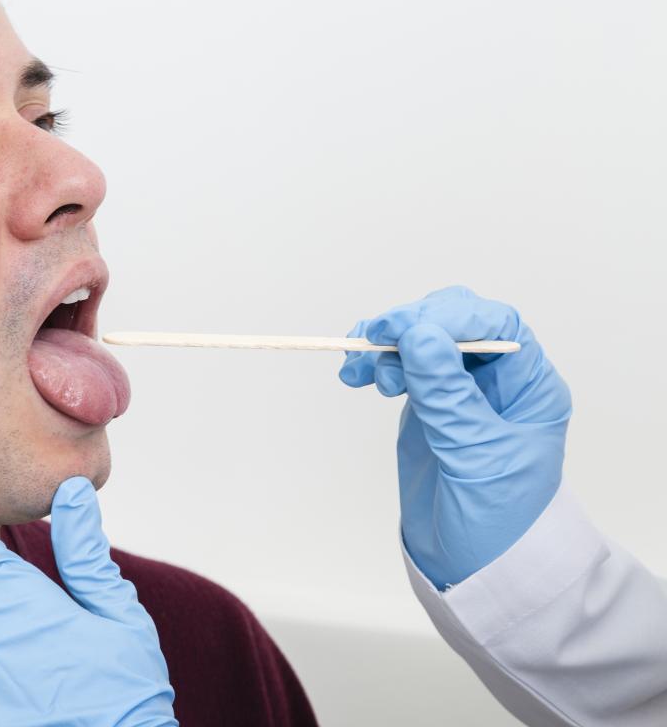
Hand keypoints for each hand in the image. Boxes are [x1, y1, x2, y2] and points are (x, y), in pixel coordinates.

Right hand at [339, 286, 571, 588]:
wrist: (472, 567)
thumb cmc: (495, 520)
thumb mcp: (475, 455)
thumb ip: (447, 394)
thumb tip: (418, 333)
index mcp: (528, 387)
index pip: (494, 325)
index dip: (448, 317)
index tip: (403, 330)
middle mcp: (496, 381)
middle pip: (452, 323)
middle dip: (410, 327)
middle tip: (373, 342)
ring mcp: (460, 391)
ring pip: (420, 341)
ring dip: (385, 346)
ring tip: (358, 371)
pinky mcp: (428, 405)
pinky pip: (401, 366)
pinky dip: (375, 364)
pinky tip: (355, 376)